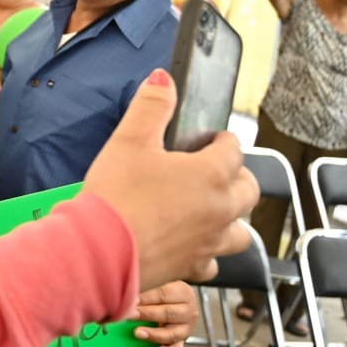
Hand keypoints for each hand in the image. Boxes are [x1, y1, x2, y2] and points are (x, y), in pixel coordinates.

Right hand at [80, 69, 256, 289]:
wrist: (98, 250)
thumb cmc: (116, 194)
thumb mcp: (129, 140)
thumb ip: (151, 106)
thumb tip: (164, 78)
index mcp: (211, 174)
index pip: (233, 150)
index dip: (222, 141)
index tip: (210, 140)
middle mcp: (220, 210)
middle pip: (248, 191)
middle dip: (237, 177)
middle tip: (214, 170)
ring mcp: (209, 243)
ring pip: (240, 231)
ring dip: (232, 218)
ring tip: (210, 210)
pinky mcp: (192, 268)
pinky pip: (213, 262)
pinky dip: (208, 253)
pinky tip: (191, 245)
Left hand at [132, 280, 196, 346]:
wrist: (179, 302)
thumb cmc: (163, 292)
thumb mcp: (159, 285)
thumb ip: (146, 290)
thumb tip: (127, 296)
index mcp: (183, 292)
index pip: (163, 295)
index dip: (146, 298)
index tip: (130, 301)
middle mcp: (188, 311)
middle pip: (167, 313)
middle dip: (146, 314)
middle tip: (129, 315)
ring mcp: (186, 328)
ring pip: (171, 333)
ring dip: (153, 334)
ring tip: (138, 333)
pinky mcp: (181, 341)